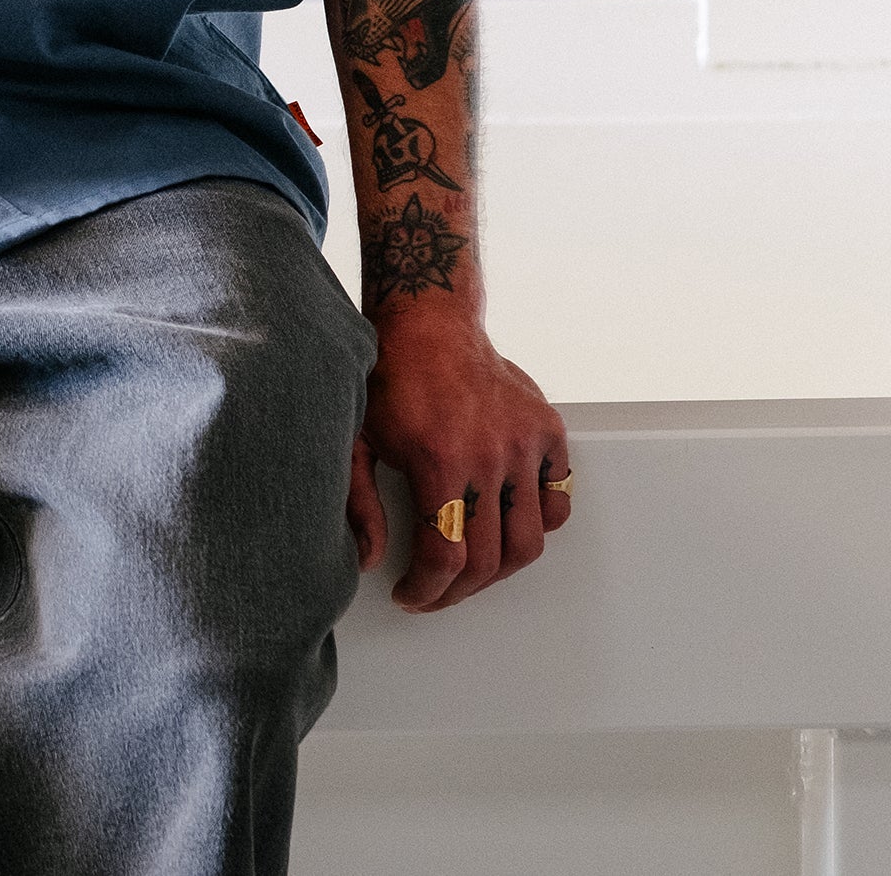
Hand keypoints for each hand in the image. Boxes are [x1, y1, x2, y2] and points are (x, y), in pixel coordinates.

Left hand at [345, 308, 571, 610]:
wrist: (428, 319)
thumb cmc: (388, 376)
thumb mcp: (355, 437)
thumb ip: (359, 502)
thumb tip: (370, 559)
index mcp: (439, 459)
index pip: (446, 556)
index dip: (427, 590)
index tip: (411, 595)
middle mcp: (489, 455)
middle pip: (489, 559)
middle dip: (458, 590)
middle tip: (436, 589)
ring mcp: (524, 443)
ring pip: (529, 539)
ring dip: (499, 568)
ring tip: (472, 567)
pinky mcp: (547, 430)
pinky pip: (558, 499)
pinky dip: (540, 523)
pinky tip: (507, 524)